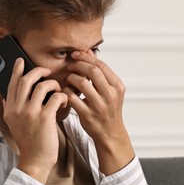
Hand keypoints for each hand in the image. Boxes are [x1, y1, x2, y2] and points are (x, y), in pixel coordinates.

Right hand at [3, 58, 67, 183]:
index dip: (16, 70)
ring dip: (53, 84)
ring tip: (58, 90)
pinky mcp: (45, 117)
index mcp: (10, 109)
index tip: (21, 60)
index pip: (11, 84)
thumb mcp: (12, 125)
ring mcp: (31, 112)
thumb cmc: (28, 142)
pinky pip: (55, 97)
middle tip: (47, 71)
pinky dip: (62, 96)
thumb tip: (6, 98)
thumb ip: (9, 110)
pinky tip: (63, 102)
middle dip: (38, 71)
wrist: (35, 160)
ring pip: (42, 85)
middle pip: (26, 80)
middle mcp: (18, 109)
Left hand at [64, 51, 134, 174]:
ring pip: (82, 83)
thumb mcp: (110, 90)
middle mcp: (110, 95)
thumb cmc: (108, 108)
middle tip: (70, 65)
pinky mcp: (88, 115)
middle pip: (93, 71)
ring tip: (69, 79)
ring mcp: (99, 106)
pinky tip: (66, 92)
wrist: (110, 133)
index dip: (86, 57)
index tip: (75, 55)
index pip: (101, 65)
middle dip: (78, 65)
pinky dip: (66, 92)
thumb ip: (100, 71)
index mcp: (117, 86)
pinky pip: (72, 98)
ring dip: (71, 78)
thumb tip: (88, 51)